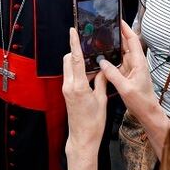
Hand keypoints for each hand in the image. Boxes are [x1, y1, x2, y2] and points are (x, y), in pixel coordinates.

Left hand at [62, 28, 107, 154]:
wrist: (82, 138)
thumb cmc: (94, 123)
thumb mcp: (101, 100)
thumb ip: (101, 81)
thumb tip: (103, 68)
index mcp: (78, 86)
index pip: (76, 59)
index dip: (74, 43)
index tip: (73, 30)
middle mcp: (69, 86)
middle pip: (69, 60)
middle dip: (77, 52)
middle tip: (91, 50)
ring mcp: (66, 89)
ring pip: (69, 68)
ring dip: (79, 63)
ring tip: (95, 66)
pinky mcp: (67, 93)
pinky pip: (71, 76)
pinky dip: (79, 72)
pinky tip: (91, 76)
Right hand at [99, 21, 156, 119]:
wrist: (147, 113)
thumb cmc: (141, 101)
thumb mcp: (125, 88)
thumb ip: (113, 74)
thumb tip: (102, 62)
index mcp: (139, 63)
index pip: (133, 40)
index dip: (126, 29)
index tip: (118, 20)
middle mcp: (136, 63)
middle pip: (126, 44)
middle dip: (117, 35)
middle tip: (105, 28)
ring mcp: (132, 69)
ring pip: (121, 53)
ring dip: (113, 47)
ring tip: (101, 40)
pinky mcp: (128, 74)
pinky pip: (118, 63)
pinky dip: (112, 59)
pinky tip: (103, 58)